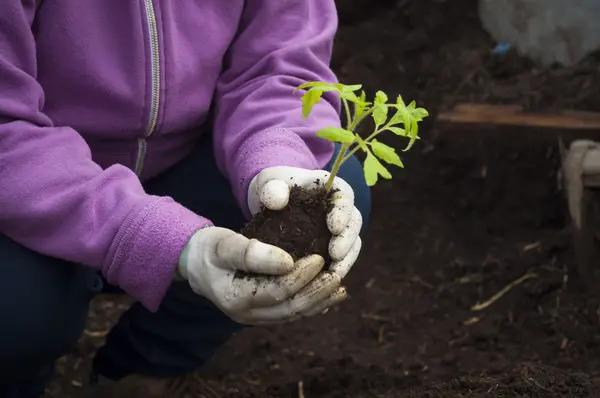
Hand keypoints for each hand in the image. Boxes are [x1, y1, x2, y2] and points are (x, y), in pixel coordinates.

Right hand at [178, 226, 346, 324]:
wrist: (196, 264)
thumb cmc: (209, 249)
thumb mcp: (224, 244)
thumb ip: (252, 253)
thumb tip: (287, 261)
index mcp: (236, 298)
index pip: (277, 291)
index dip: (301, 276)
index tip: (319, 258)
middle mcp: (247, 314)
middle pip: (290, 308)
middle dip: (317, 292)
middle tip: (337, 274)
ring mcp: (255, 317)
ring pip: (294, 314)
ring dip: (319, 301)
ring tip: (340, 287)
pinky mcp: (263, 313)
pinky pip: (291, 312)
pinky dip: (312, 304)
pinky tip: (329, 295)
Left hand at [248, 166, 362, 279]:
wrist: (271, 202)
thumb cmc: (272, 188)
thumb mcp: (268, 183)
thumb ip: (272, 189)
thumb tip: (277, 201)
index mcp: (330, 188)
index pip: (344, 197)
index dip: (342, 212)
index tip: (333, 227)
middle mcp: (340, 209)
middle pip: (354, 223)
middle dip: (347, 241)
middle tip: (335, 255)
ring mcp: (339, 230)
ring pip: (352, 244)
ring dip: (346, 260)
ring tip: (334, 274)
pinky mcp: (333, 247)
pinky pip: (342, 260)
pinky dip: (336, 270)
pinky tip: (327, 284)